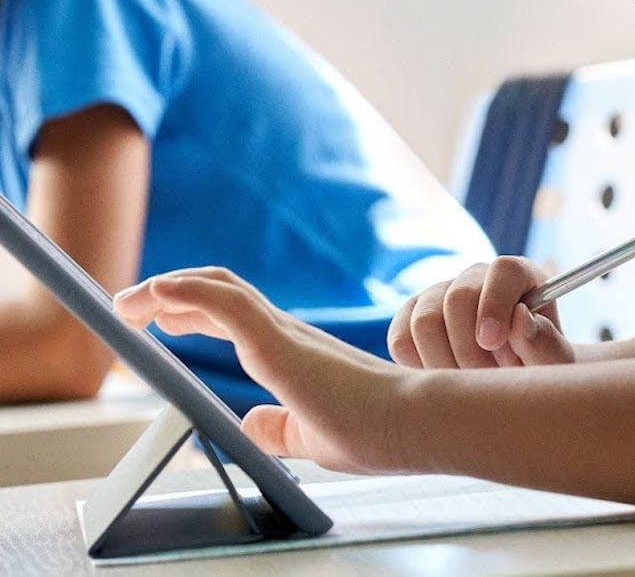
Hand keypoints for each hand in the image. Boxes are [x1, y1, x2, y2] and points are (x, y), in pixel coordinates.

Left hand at [114, 267, 402, 473]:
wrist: (415, 426)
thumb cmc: (376, 431)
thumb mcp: (308, 436)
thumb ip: (278, 427)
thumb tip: (249, 423)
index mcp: (289, 352)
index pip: (230, 315)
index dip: (190, 311)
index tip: (159, 319)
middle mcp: (284, 333)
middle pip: (217, 293)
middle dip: (166, 294)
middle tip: (129, 306)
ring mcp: (284, 334)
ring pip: (218, 288)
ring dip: (166, 288)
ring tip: (129, 302)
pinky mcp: (282, 342)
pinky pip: (227, 303)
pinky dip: (189, 291)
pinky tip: (158, 291)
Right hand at [387, 256, 572, 368]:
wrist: (508, 388)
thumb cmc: (538, 373)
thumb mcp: (554, 366)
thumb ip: (546, 344)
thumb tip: (520, 318)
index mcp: (518, 278)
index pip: (503, 270)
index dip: (496, 303)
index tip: (494, 343)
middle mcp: (475, 279)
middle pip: (457, 297)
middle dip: (470, 349)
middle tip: (487, 380)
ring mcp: (438, 295)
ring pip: (424, 321)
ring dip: (444, 363)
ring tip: (470, 383)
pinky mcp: (409, 318)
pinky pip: (400, 340)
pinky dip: (417, 366)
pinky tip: (444, 378)